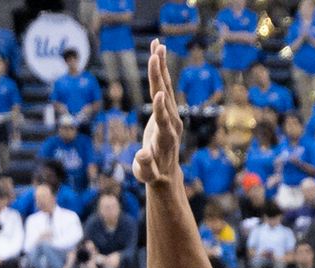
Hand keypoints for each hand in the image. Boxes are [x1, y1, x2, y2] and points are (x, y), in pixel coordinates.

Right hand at [133, 41, 182, 186]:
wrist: (166, 172)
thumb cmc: (152, 175)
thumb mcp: (145, 175)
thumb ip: (144, 165)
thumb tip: (142, 155)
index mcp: (165, 139)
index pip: (163, 121)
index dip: (160, 109)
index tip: (159, 94)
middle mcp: (172, 123)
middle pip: (165, 97)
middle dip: (159, 77)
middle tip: (155, 55)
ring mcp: (172, 114)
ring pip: (166, 86)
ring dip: (161, 66)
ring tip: (157, 45)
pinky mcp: (169, 108)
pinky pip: (165, 85)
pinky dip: (161, 69)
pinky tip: (158, 52)